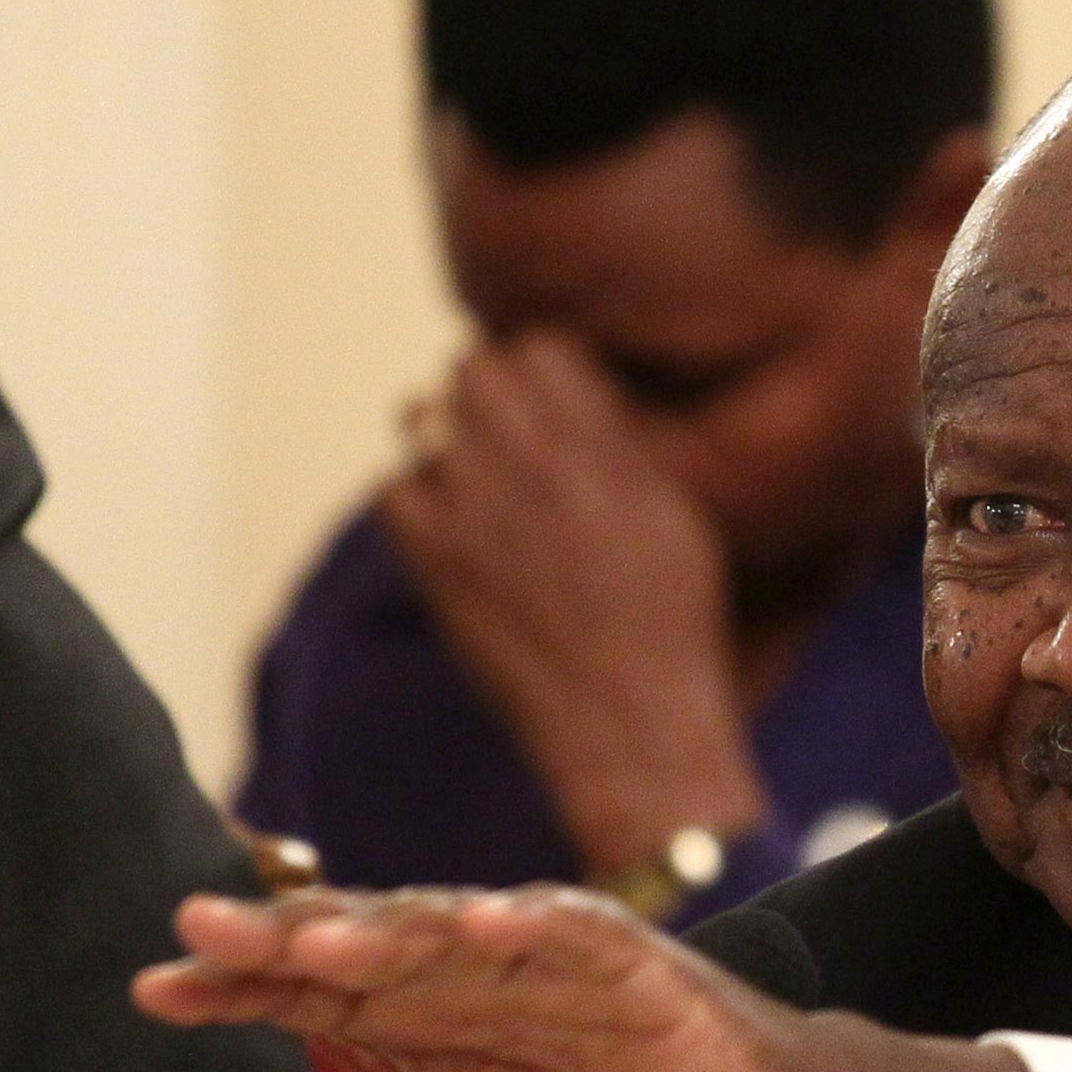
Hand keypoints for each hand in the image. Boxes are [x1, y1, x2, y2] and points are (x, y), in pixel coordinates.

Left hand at [132, 888, 1049, 1071]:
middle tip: (201, 930)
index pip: (314, 993)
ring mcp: (547, 957)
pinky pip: (573, 933)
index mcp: (422, 1021)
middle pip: (366, 941)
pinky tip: (483, 924)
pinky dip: (531, 923)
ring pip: (453, 926)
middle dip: (286, 936)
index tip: (158, 990)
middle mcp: (471, 973)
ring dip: (386, 929)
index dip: (239, 986)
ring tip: (317, 942)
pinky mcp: (628, 961)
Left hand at [381, 336, 766, 868]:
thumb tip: (586, 395)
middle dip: (482, 391)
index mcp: (604, 446)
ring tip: (468, 472)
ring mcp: (477, 509)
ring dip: (441, 433)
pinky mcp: (436, 561)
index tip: (542, 395)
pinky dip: (413, 496)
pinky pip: (393, 489)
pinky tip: (445, 524)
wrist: (634, 724)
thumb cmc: (672, 627)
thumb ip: (626, 446)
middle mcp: (536, 464)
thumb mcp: (678, 518)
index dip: (537, 366)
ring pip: (423, 416)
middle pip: (473, 369)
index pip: (540, 347)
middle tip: (497, 430)